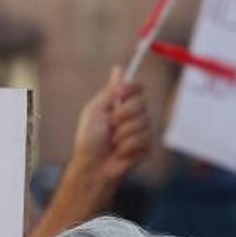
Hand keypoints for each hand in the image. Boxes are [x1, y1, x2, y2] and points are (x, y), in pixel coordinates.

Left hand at [71, 66, 149, 181]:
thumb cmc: (90, 140)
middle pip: (141, 104)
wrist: (93, 167)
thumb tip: (119, 69)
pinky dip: (127, 147)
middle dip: (122, 116)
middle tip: (110, 126)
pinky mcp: (145, 147)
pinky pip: (144, 139)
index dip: (132, 88)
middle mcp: (132, 116)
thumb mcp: (95, 111)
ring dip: (123, 134)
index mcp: (120, 105)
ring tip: (113, 143)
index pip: (136, 88)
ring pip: (143, 123)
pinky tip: (119, 153)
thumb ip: (110, 91)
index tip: (121, 94)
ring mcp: (141, 131)